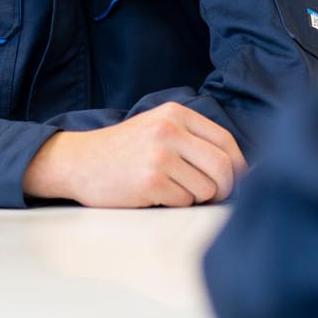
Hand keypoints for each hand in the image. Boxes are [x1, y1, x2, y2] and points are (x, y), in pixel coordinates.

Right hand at [21, 104, 246, 207]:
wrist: (79, 161)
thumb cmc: (123, 150)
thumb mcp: (157, 127)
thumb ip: (192, 138)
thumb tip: (238, 168)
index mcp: (175, 114)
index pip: (225, 141)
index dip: (238, 166)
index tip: (238, 179)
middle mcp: (169, 131)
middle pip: (222, 167)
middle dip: (224, 188)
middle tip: (213, 195)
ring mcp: (159, 156)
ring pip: (206, 189)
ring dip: (195, 197)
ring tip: (171, 188)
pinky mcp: (151, 182)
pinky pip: (184, 202)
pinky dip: (175, 203)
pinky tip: (155, 194)